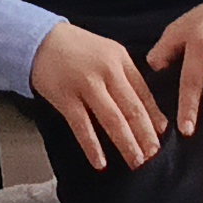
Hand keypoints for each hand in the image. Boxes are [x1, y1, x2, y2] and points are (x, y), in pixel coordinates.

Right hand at [30, 23, 165, 170]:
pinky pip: (82, 126)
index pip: (143, 93)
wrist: (41, 40)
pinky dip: (92, 146)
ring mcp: (86, 85)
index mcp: (120, 60)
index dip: (154, 116)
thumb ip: (127, 77)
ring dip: (126, 143)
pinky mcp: (65, 97)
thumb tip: (146, 107)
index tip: (161, 134)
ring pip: (112, 119)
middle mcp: (107, 72)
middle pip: (132, 108)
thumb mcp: (108, 53)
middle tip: (153, 154)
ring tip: (136, 161)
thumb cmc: (78, 49)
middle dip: (145, 135)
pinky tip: (100, 162)